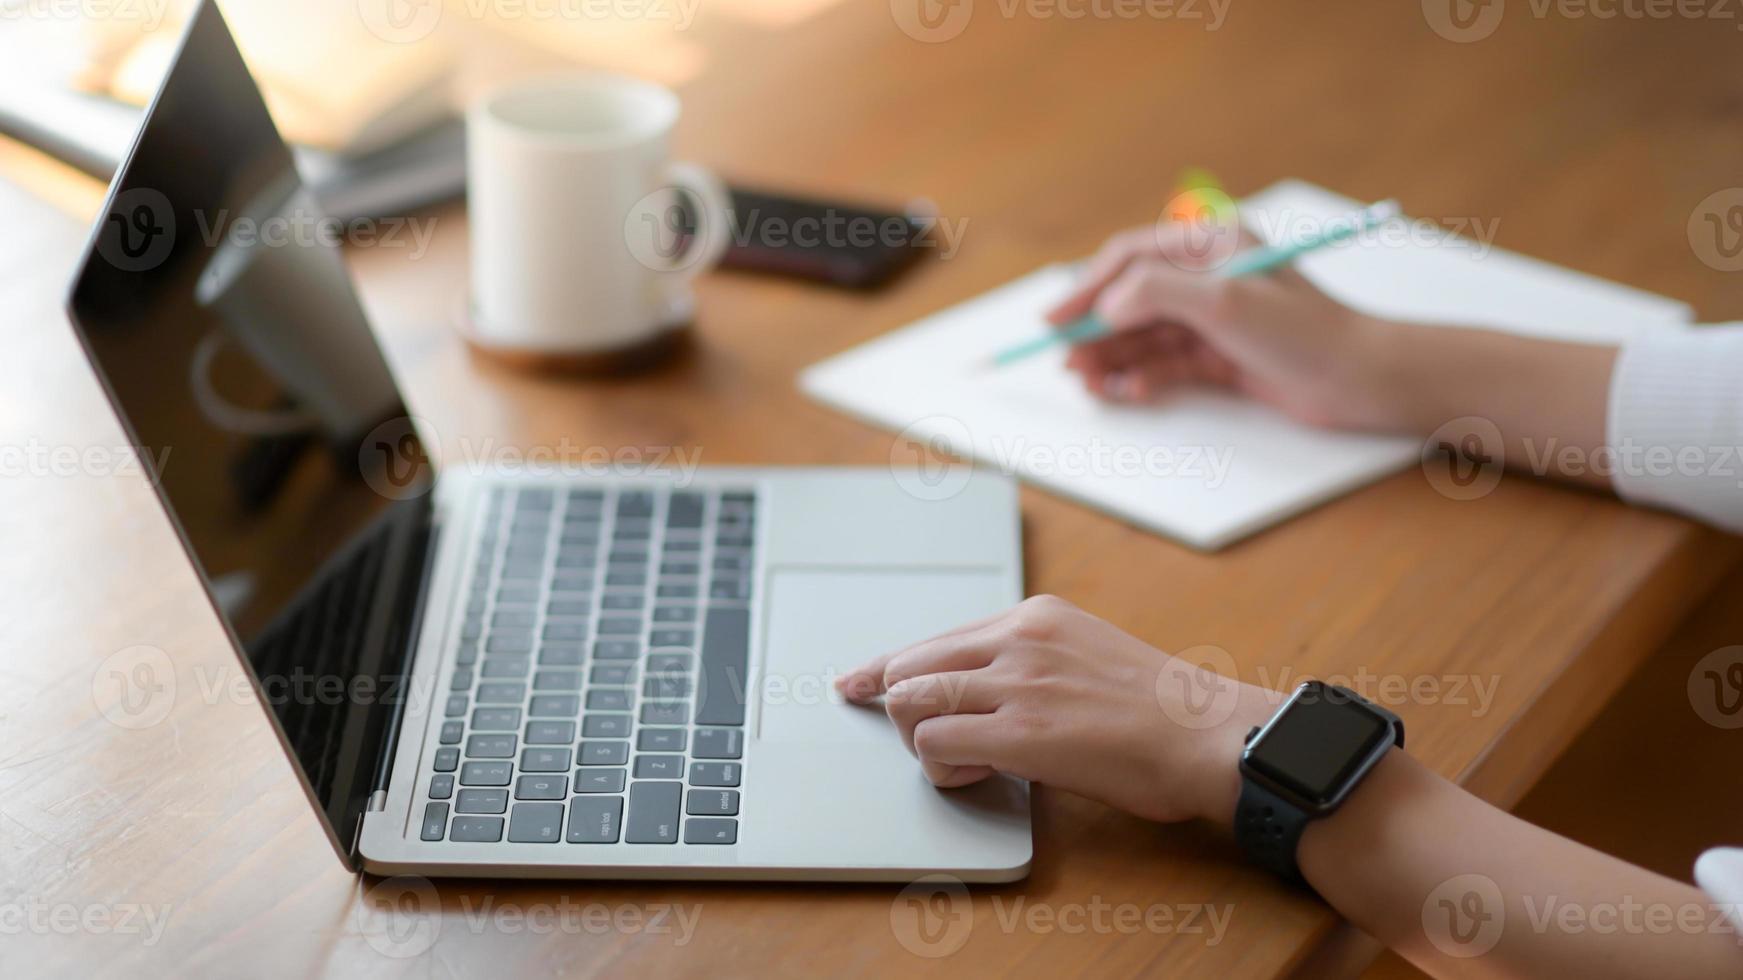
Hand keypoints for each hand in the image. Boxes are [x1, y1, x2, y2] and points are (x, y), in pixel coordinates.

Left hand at [835, 595, 1277, 824]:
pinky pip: (936, 743)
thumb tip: (982, 687)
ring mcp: (1017, 683)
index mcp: (1035, 617)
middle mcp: (1018, 639)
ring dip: (924, 740)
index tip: (854, 682)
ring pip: (911, 703)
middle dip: (906, 711)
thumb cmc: (1159, 712)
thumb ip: (1033, 661)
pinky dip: (942, 767)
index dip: (883, 667)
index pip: (934, 637)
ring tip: (968, 760)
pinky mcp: (1020, 733)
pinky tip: (979, 774)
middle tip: (938, 742)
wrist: (1207, 737)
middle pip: (908, 666)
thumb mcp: (1088, 655)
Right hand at [1046, 222, 1405, 430]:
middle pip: (1132, 300)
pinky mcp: (1223, 357)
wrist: (1361, 379)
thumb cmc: (1304, 332)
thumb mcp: (1225, 302)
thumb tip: (1106, 306)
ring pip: (1146, 336)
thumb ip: (1157, 294)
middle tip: (1065, 360)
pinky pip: (1167, 365)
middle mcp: (1210, 277)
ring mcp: (1215, 320)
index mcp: (1212, 244)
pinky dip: (1144, 377)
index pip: (1131, 258)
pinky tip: (1129, 392)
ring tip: (1087, 383)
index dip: (1087, 286)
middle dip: (1096, 330)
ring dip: (1114, 358)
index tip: (1055, 317)